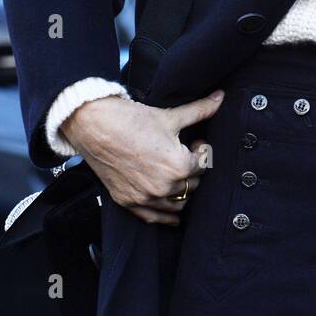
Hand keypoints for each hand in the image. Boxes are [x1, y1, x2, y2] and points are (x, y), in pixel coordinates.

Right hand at [60, 90, 225, 225]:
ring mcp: (145, 198)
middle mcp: (164, 187)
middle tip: (185, 154)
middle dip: (192, 170)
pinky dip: (165, 215)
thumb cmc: (131, 120)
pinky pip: (154, 218)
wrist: (95, 126)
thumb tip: (220, 97)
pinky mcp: (129, 202)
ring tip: (176, 174)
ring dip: (182, 191)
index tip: (195, 142)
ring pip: (178, 205)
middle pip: (193, 185)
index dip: (201, 150)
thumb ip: (200, 110)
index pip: (203, 165)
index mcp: (178, 166)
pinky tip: (171, 211)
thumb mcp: (170, 115)